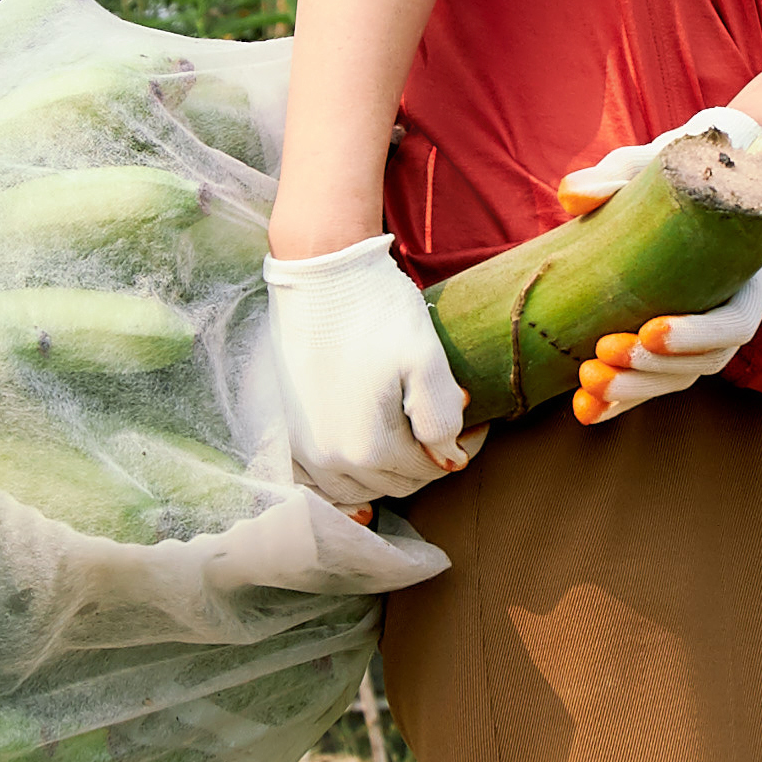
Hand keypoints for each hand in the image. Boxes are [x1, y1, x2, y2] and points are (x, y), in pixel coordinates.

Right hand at [264, 235, 475, 505]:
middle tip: (448, 427)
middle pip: (395, 483)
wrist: (320, 272)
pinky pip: (315, 482)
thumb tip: (449, 459)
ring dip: (386, 475)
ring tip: (408, 444)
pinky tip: (357, 474)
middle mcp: (330, 459)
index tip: (475, 421)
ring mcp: (301, 447)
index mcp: (369, 446)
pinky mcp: (285, 431)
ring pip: (356, 489)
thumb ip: (441, 418)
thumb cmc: (376, 309)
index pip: (429, 469)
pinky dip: (340, 484)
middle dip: (426, 461)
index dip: (459, 447)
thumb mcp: (425, 358)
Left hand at [553, 106, 761, 424]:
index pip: (736, 321)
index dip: (696, 334)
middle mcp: (735, 310)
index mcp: (748, 270)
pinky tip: (584, 411)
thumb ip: (614, 174)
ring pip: (679, 379)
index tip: (650, 330)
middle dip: (653, 369)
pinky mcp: (672, 350)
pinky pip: (653, 385)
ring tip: (588, 382)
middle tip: (602, 356)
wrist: (676, 187)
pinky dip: (621, 402)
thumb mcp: (650, 164)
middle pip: (706, 362)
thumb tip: (572, 196)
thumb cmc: (672, 172)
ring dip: (634, 389)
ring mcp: (705, 335)